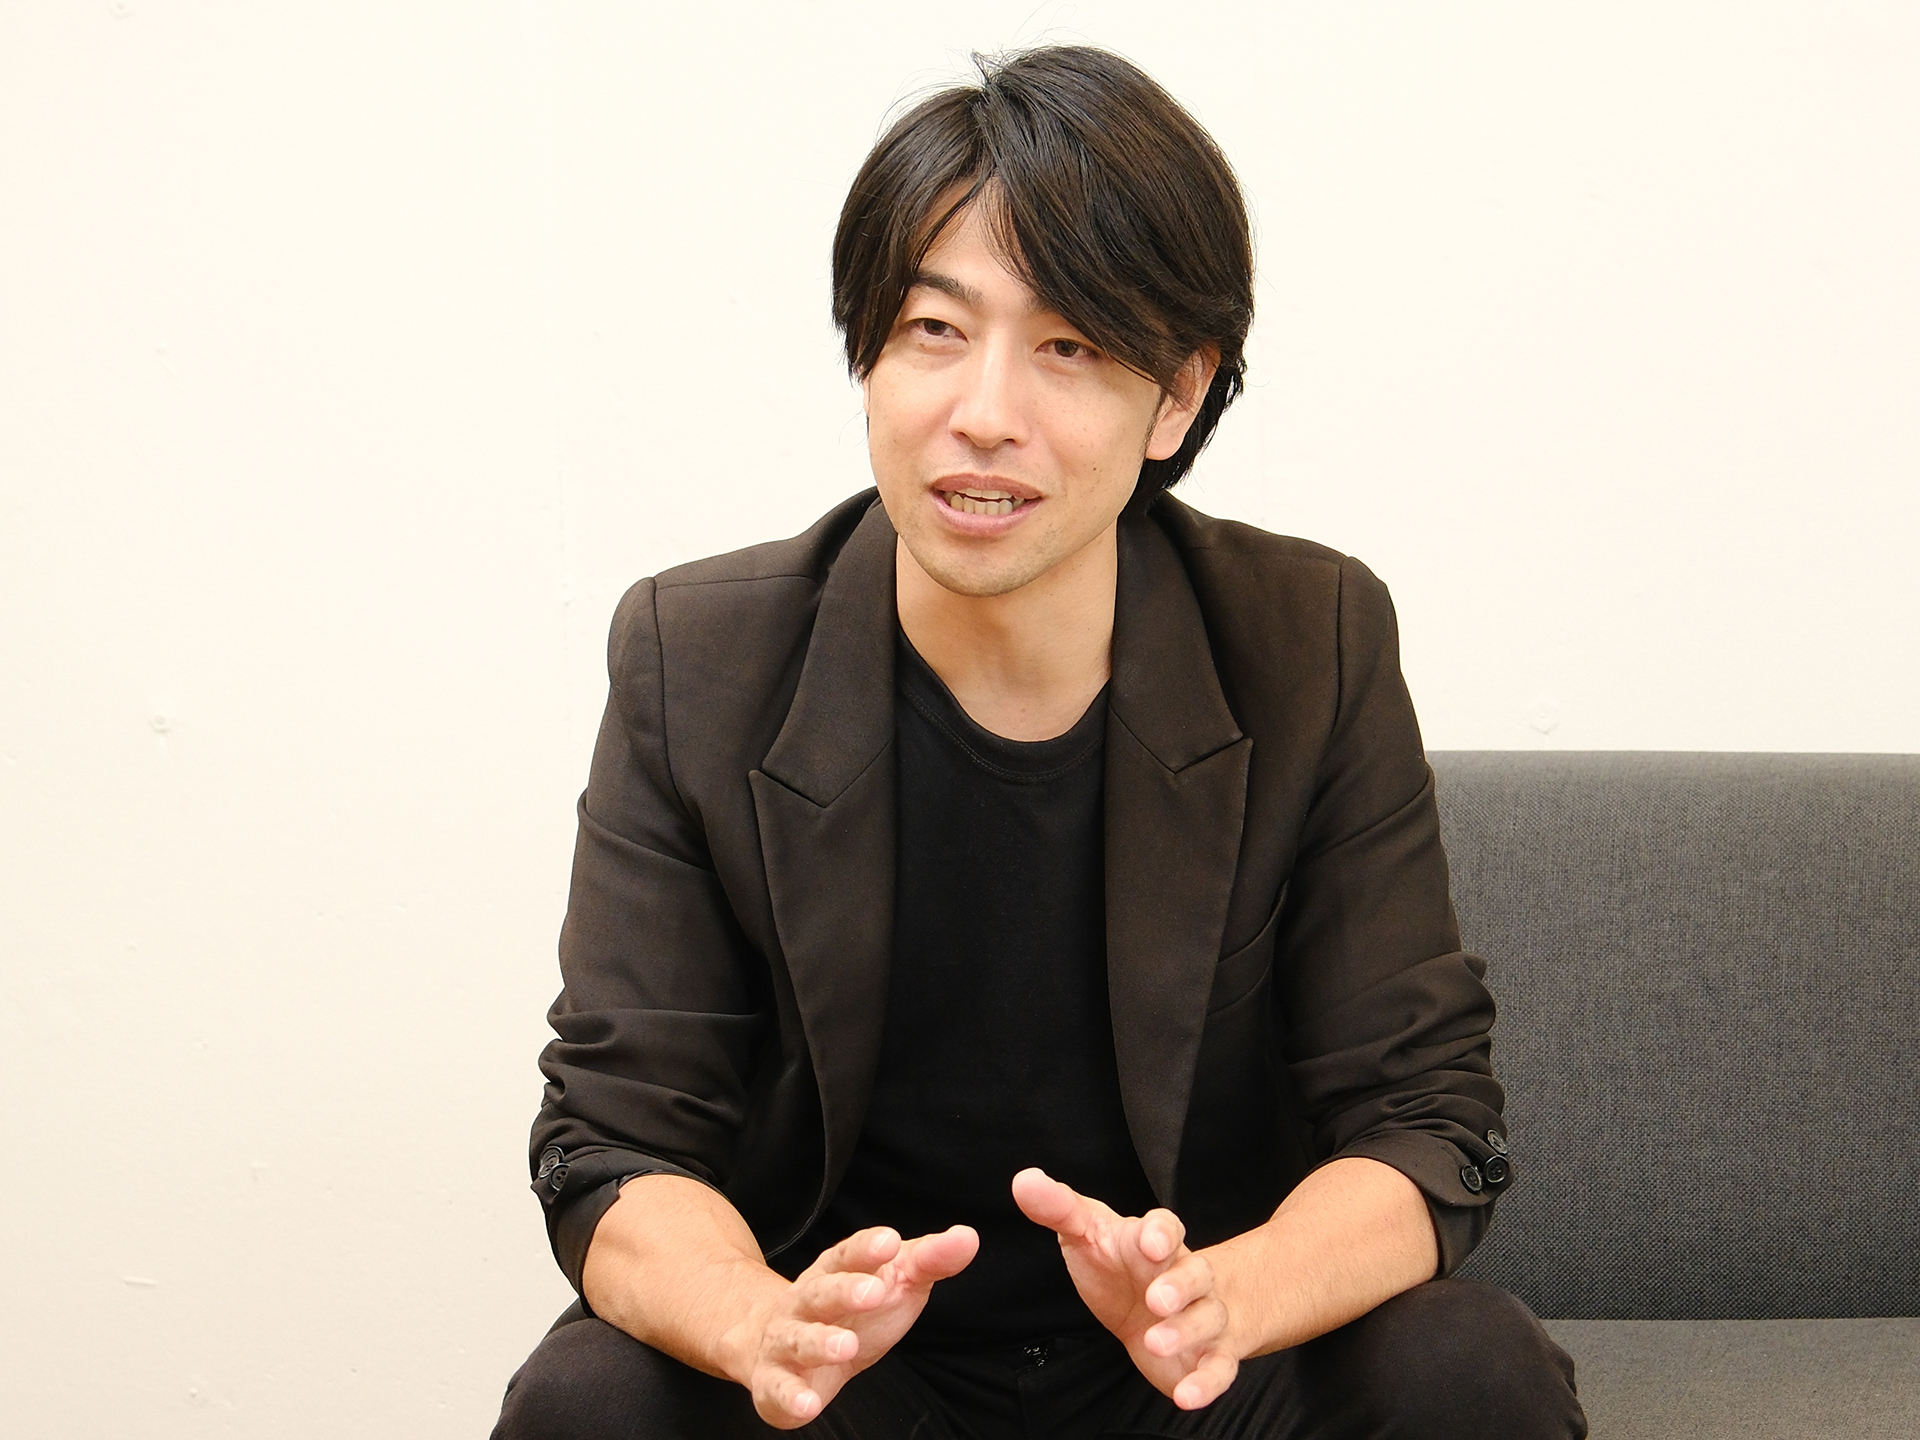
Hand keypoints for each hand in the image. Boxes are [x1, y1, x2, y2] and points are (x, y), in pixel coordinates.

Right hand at [739, 1224, 977, 1427]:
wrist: (776, 1343)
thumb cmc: (849, 1310)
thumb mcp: (893, 1282)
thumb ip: (929, 1261)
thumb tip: (967, 1238)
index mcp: (833, 1271)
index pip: (849, 1253)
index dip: (868, 1247)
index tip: (891, 1241)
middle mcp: (804, 1301)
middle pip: (821, 1292)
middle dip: (844, 1291)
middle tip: (874, 1293)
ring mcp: (786, 1340)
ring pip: (798, 1338)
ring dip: (819, 1342)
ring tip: (845, 1346)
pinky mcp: (774, 1381)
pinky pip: (778, 1388)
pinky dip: (790, 1397)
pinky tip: (807, 1404)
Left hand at [1012, 1168, 1236, 1408]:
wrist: (1157, 1308)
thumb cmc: (1119, 1265)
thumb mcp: (1086, 1233)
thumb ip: (1058, 1209)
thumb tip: (1023, 1181)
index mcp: (1156, 1241)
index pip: (1168, 1227)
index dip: (1161, 1233)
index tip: (1149, 1243)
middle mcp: (1187, 1275)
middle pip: (1197, 1273)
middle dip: (1180, 1285)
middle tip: (1154, 1300)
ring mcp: (1203, 1315)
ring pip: (1209, 1319)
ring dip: (1186, 1332)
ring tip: (1154, 1343)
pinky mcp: (1207, 1355)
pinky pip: (1220, 1368)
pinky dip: (1207, 1383)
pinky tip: (1187, 1397)